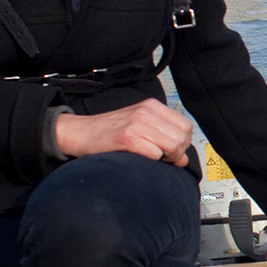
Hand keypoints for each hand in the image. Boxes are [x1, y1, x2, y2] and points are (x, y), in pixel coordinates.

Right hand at [54, 100, 195, 167]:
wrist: (80, 133)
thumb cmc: (108, 132)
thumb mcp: (139, 126)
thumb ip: (162, 137)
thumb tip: (183, 158)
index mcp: (152, 106)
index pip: (186, 126)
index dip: (183, 143)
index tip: (171, 152)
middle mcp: (147, 111)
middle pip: (182, 138)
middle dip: (176, 153)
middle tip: (162, 158)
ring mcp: (137, 124)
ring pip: (172, 146)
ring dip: (166, 158)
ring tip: (151, 158)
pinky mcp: (128, 137)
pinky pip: (155, 154)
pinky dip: (152, 160)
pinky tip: (140, 158)